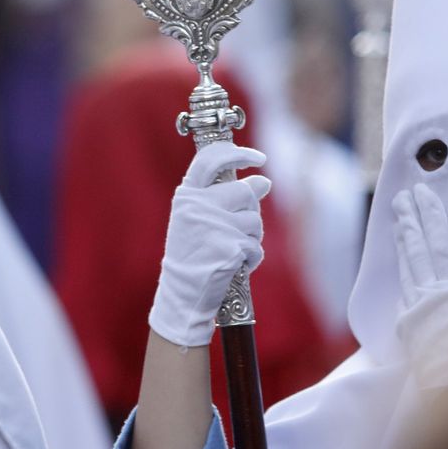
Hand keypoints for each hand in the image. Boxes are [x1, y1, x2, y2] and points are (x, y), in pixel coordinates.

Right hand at [149, 141, 271, 347]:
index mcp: (186, 195)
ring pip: (255, 220)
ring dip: (252, 238)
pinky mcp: (229, 246)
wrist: (182, 295)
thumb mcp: (201, 220)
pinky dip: (251, 258)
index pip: (211, 159)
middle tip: (237, 232)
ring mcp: (213, 225)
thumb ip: (227, 198)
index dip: (238, 153)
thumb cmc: (193, 256)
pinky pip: (256, 246)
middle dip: (250, 212)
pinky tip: (234, 266)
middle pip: (245, 192)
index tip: (258, 158)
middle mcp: (197, 205)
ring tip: (231, 251)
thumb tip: (264, 181)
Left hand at [393, 184, 447, 389]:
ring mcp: (413, 313)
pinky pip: (403, 301)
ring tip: (398, 228)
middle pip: (415, 250)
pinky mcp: (407, 333)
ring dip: (403, 248)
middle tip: (399, 200)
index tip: (419, 192)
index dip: (430, 214)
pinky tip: (404, 282)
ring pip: (406, 271)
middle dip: (408, 222)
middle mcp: (427, 293)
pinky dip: (404, 286)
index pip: (438, 240)